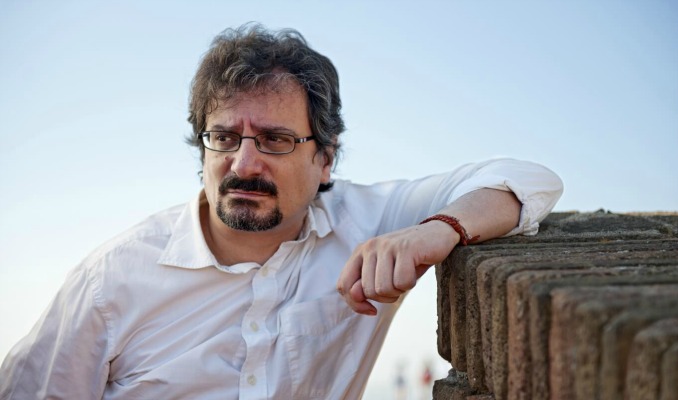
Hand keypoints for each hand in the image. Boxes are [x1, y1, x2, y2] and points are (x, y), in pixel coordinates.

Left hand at [336, 221, 459, 314]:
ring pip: (383, 289)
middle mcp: (370, 247)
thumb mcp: (384, 273)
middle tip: (398, 284)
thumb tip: (355, 295)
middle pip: (367, 291)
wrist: (438, 235)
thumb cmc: (409, 259)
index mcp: (360, 252)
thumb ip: (365, 285)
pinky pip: (402, 282)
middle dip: (385, 297)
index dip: (355, 304)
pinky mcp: (405, 249)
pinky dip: (411, 283)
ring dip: (398, 291)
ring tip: (406, 276)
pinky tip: (415, 270)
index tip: (372, 309)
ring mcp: (387, 246)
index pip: (343, 285)